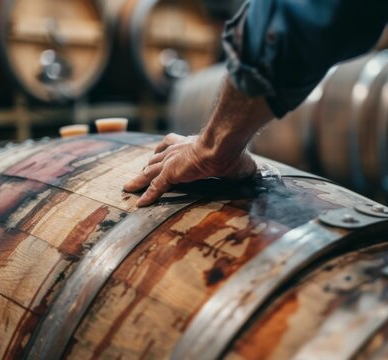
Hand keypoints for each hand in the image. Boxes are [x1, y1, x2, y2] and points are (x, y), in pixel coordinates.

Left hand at [124, 133, 257, 205]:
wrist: (222, 145)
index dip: (164, 151)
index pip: (171, 145)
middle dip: (147, 166)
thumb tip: (258, 174)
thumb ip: (246, 168)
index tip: (158, 155)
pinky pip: (154, 187)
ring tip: (128, 188)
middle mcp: (177, 150)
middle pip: (155, 158)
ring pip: (149, 172)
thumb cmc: (233, 151)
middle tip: (139, 174)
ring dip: (139, 180)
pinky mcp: (169, 173)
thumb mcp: (240, 162)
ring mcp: (171, 162)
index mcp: (191, 144)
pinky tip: (139, 204)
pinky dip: (147, 195)